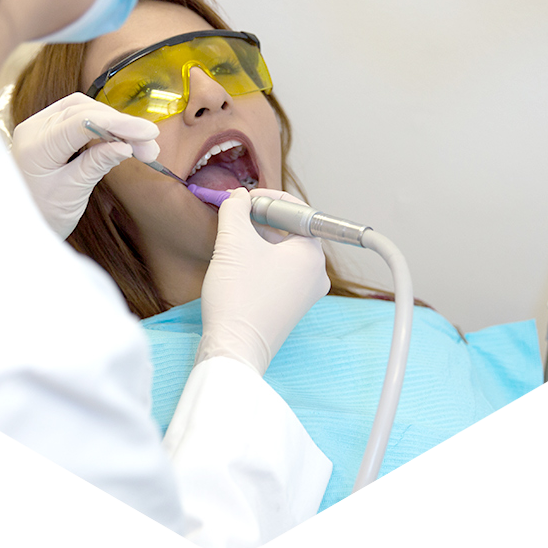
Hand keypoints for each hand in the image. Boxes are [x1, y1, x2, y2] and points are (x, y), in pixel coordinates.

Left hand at [11, 92, 158, 238]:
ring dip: (115, 124)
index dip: (120, 124)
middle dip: (122, 125)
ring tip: (142, 146)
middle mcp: (34, 128)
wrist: (17, 227)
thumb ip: (96, 164)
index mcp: (35, 145)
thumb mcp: (71, 193)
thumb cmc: (41, 215)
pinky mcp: (48, 131)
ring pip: (84, 110)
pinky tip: (122, 140)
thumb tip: (125, 145)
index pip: (83, 121)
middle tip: (151, 147)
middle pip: (85, 110)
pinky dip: (103, 127)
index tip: (149, 134)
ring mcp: (39, 127)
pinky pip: (79, 118)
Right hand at [196, 188, 330, 375]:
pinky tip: (237, 263)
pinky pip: (278, 271)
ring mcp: (305, 293)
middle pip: (290, 230)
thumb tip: (238, 197)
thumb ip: (236, 209)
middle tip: (235, 217)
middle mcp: (316, 274)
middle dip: (260, 220)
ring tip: (232, 240)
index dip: (266, 199)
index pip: (295, 211)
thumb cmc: (238, 297)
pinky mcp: (290, 306)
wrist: (233, 350)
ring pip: (282, 251)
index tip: (243, 199)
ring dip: (257, 239)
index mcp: (312, 254)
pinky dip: (259, 260)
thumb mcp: (233, 241)